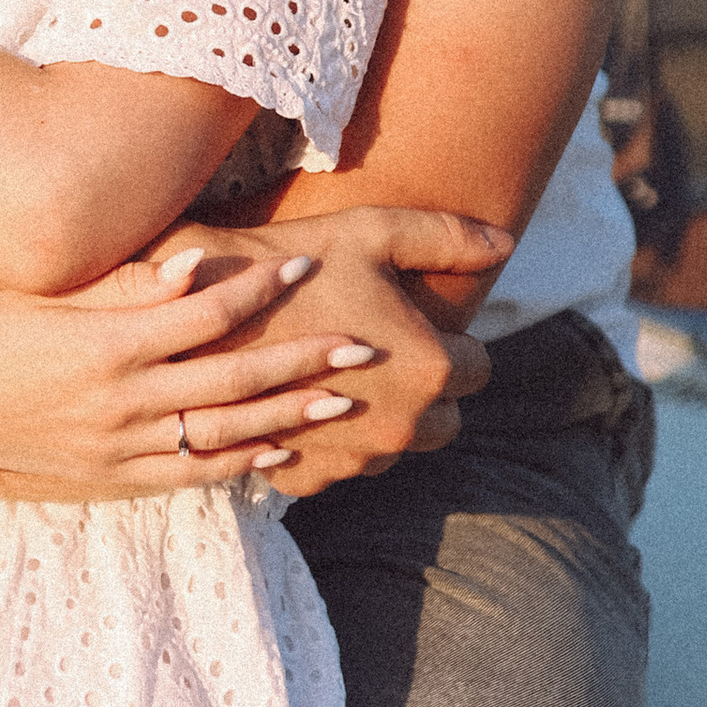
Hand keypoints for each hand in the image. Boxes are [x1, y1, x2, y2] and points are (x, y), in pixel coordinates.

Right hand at [0, 247, 385, 497]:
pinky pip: (188, 474)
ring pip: (223, 435)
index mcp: (105, 345)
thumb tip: (194, 265)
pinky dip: (239, 466)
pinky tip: (281, 454)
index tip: (308, 264)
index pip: (206, 315)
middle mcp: (119, 402)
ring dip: (289, 419)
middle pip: (233, 381)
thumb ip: (123, 288)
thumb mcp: (46, 297)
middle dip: (304, 361)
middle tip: (363, 345)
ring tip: (344, 402)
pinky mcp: (107, 476)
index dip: (261, 290)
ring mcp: (116, 446)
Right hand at [129, 204, 506, 496]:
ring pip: (394, 447)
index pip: (478, 368)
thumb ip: (447, 238)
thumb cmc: (294, 262)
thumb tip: (505, 245)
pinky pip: (341, 467)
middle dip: (424, 389)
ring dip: (379, 418)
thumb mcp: (373, 231)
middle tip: (383, 350)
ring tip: (342, 372)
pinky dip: (331, 442)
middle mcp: (399, 428)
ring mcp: (351, 459)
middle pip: (445, 420)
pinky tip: (308, 400)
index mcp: (428, 370)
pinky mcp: (306, 476)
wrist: (202, 309)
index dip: (450, 341)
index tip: (418, 322)